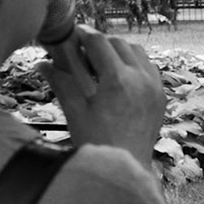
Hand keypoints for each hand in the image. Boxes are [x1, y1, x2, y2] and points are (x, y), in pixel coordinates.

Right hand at [40, 26, 164, 170]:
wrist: (126, 169)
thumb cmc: (98, 143)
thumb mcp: (75, 111)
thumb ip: (61, 82)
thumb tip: (42, 64)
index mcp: (118, 80)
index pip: (99, 42)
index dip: (83, 34)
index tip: (73, 34)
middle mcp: (141, 79)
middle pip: (118, 43)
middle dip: (100, 42)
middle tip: (82, 51)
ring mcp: (154, 87)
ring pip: (136, 52)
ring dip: (119, 51)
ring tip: (101, 63)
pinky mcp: (160, 96)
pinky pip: (149, 67)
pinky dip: (135, 64)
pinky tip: (120, 76)